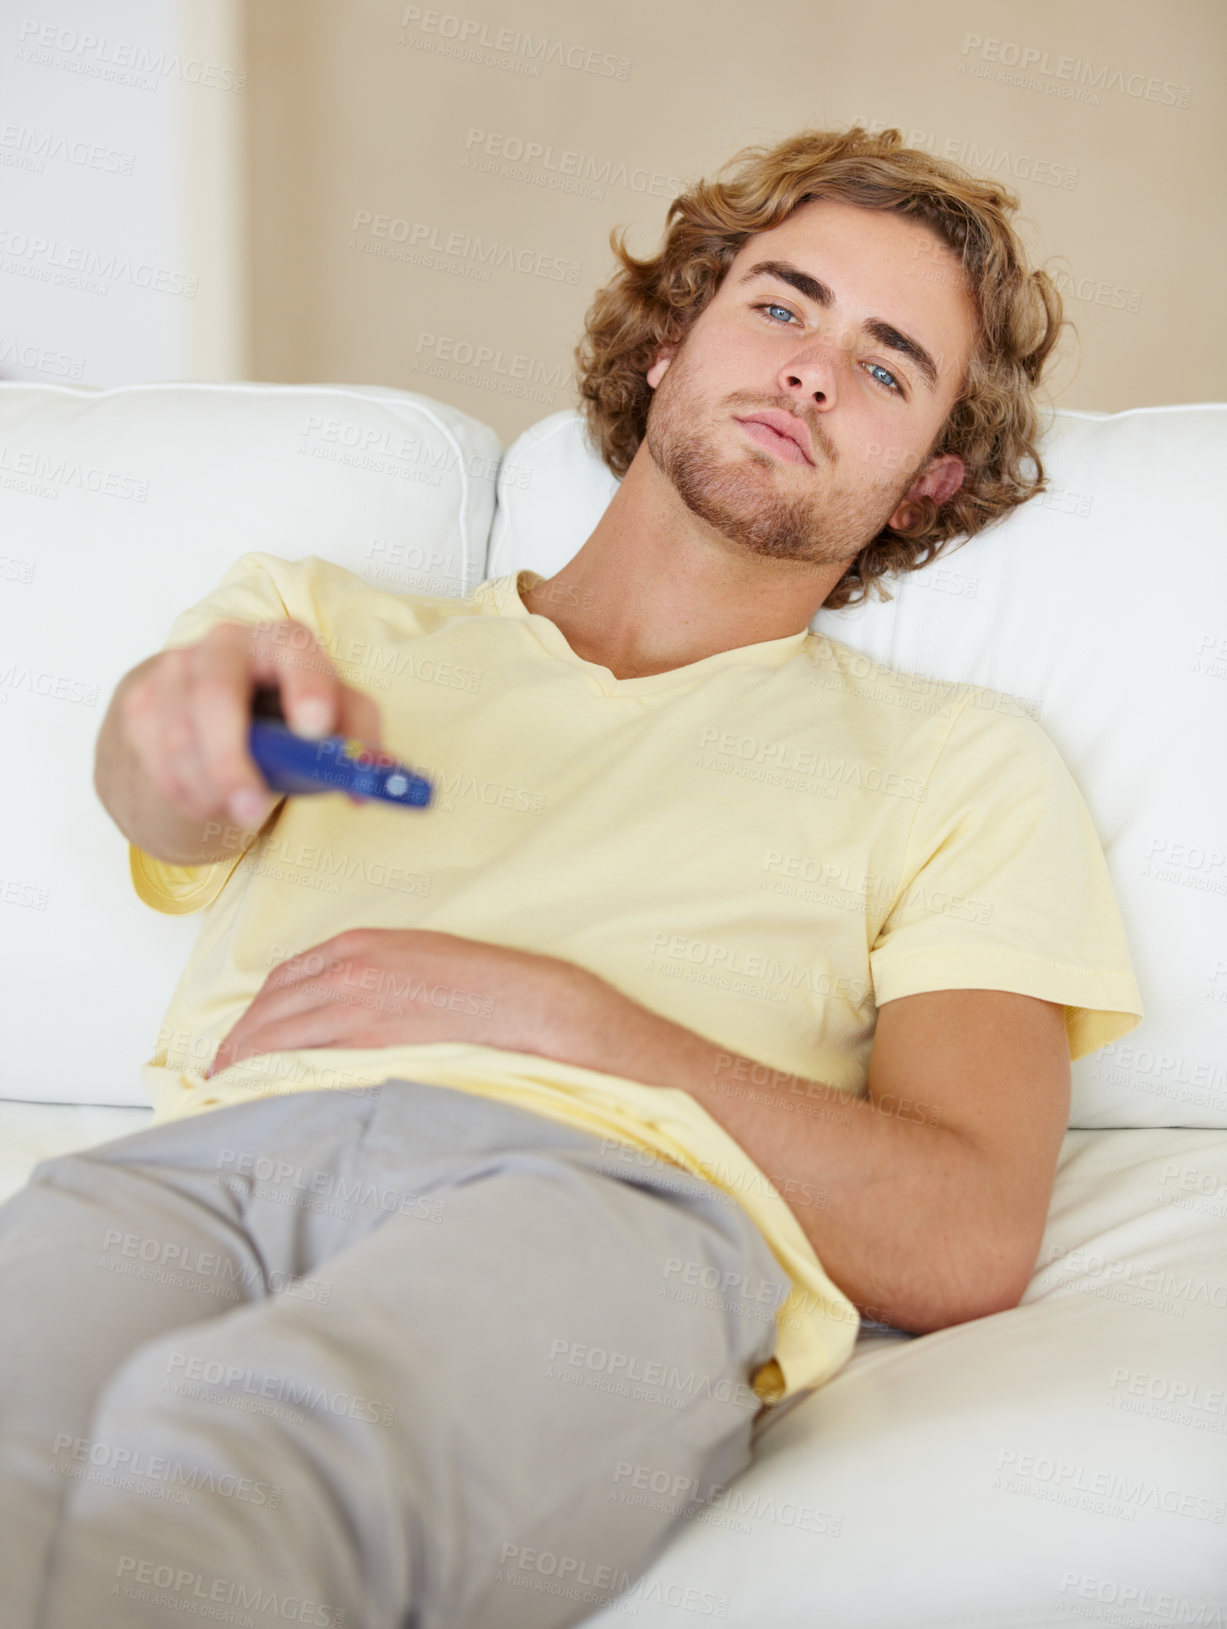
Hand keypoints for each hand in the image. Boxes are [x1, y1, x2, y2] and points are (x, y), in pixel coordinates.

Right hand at [119, 617, 383, 832]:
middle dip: (231, 759)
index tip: (317, 732)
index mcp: (283, 642)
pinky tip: (207, 802)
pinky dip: (184, 791)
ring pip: (180, 736)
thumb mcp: (330, 723)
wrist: (214, 723)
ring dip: (209, 787)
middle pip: (215, 693)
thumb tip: (366, 787)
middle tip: (252, 809)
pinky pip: (155, 757)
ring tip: (239, 812)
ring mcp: (175, 670)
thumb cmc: (285, 720)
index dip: (307, 688)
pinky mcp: (141, 702)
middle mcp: (225, 644)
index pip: (295, 649)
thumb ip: (357, 743)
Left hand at [204, 928, 577, 1077]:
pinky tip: (263, 1090)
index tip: (243, 1035)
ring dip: (246, 1060)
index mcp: (359, 945)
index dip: (256, 1011)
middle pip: (270, 1007)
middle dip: (239, 1039)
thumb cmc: (480, 983)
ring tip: (232, 1086)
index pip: (284, 979)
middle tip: (221, 1068)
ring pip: (276, 1033)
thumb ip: (372, 975)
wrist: (521, 999)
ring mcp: (356, 1003)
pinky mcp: (368, 1037)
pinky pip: (303, 1057)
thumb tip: (341, 1009)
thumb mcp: (416, 957)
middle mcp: (348, 969)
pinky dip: (274, 1073)